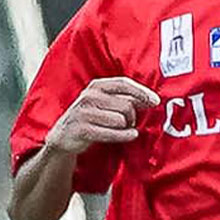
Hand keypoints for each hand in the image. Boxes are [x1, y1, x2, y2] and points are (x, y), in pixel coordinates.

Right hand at [45, 77, 159, 155]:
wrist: (63, 136)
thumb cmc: (90, 118)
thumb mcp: (104, 103)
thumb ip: (125, 99)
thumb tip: (151, 99)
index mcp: (96, 86)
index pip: (123, 83)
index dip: (141, 92)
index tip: (155, 101)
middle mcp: (89, 96)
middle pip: (126, 105)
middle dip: (133, 116)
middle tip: (130, 123)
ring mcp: (84, 113)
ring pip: (121, 119)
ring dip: (126, 127)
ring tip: (121, 130)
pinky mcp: (82, 129)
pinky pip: (112, 133)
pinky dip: (124, 135)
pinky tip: (130, 135)